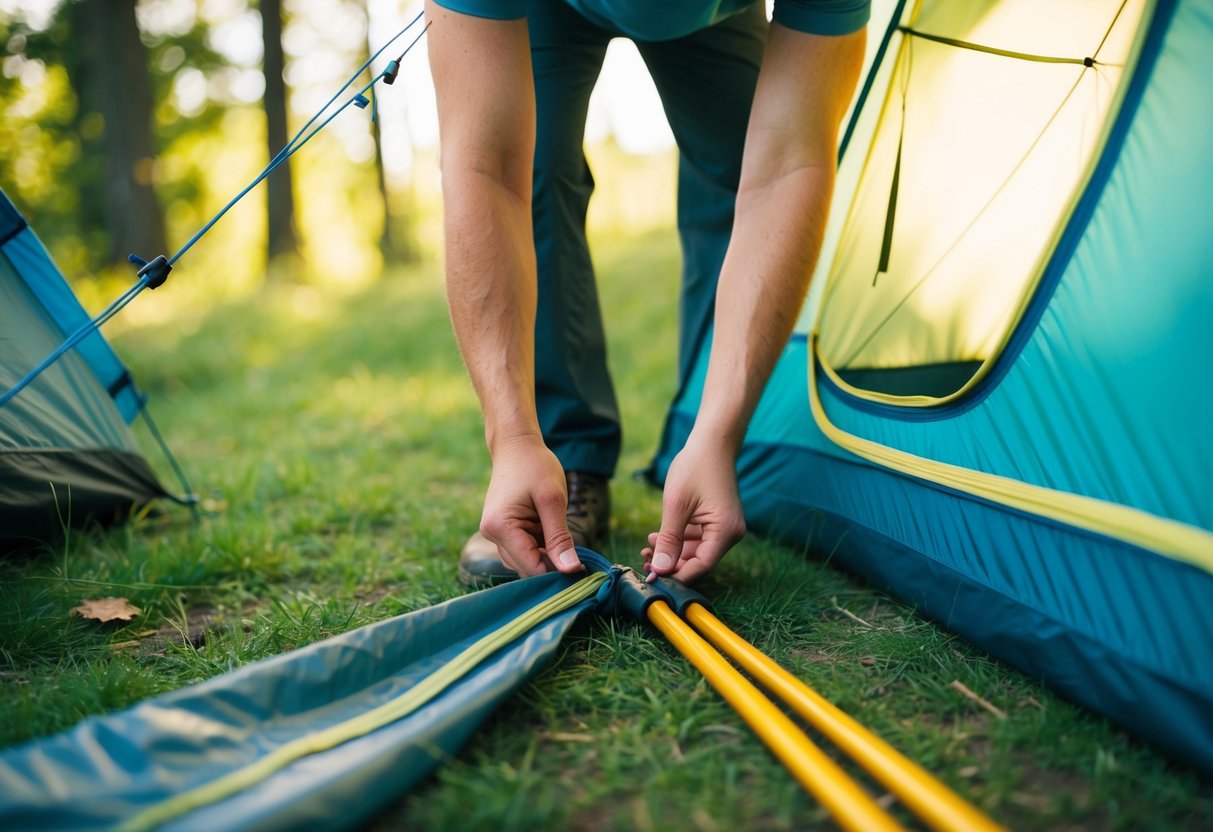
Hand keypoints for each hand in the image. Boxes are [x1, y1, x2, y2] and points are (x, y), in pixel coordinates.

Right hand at [480, 434, 582, 576]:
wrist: (516, 446)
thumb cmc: (535, 466)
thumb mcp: (553, 500)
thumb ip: (560, 537)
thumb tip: (570, 569)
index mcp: (500, 527)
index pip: (531, 567)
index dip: (556, 571)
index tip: (580, 566)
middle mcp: (491, 535)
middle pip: (526, 567)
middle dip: (551, 563)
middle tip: (575, 550)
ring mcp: (494, 533)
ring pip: (524, 561)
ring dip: (545, 555)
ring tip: (559, 534)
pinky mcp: (501, 530)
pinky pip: (522, 549)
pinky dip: (539, 546)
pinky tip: (549, 531)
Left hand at [642, 436, 745, 583]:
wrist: (711, 443)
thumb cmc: (695, 468)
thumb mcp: (676, 506)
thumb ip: (669, 540)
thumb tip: (660, 570)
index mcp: (725, 531)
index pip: (701, 566)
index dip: (676, 574)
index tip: (652, 575)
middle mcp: (730, 533)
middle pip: (699, 561)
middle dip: (671, 563)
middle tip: (644, 558)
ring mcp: (725, 528)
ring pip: (696, 551)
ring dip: (672, 551)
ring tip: (648, 544)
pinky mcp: (717, 522)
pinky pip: (698, 539)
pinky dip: (679, 540)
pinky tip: (658, 536)